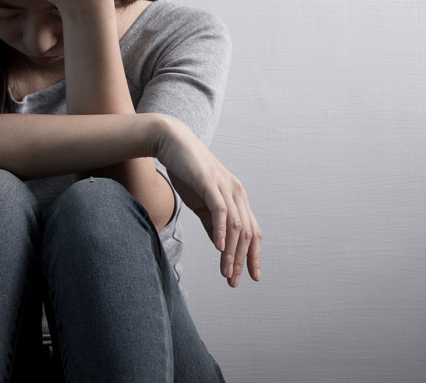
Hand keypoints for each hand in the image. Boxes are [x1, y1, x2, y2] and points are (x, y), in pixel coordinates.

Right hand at [153, 116, 261, 287]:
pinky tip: (219, 248)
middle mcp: (236, 192)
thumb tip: (221, 246)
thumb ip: (212, 224)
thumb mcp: (201, 204)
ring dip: (232, 252)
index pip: (252, 231)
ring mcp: (225, 187)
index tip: (252, 276)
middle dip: (241, 260)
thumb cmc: (187, 172)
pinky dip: (221, 231)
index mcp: (236, 197)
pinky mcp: (210, 183)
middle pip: (246, 232)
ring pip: (235, 226)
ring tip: (226, 272)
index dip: (253, 255)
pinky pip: (220, 210)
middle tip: (233, 281)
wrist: (172, 143)